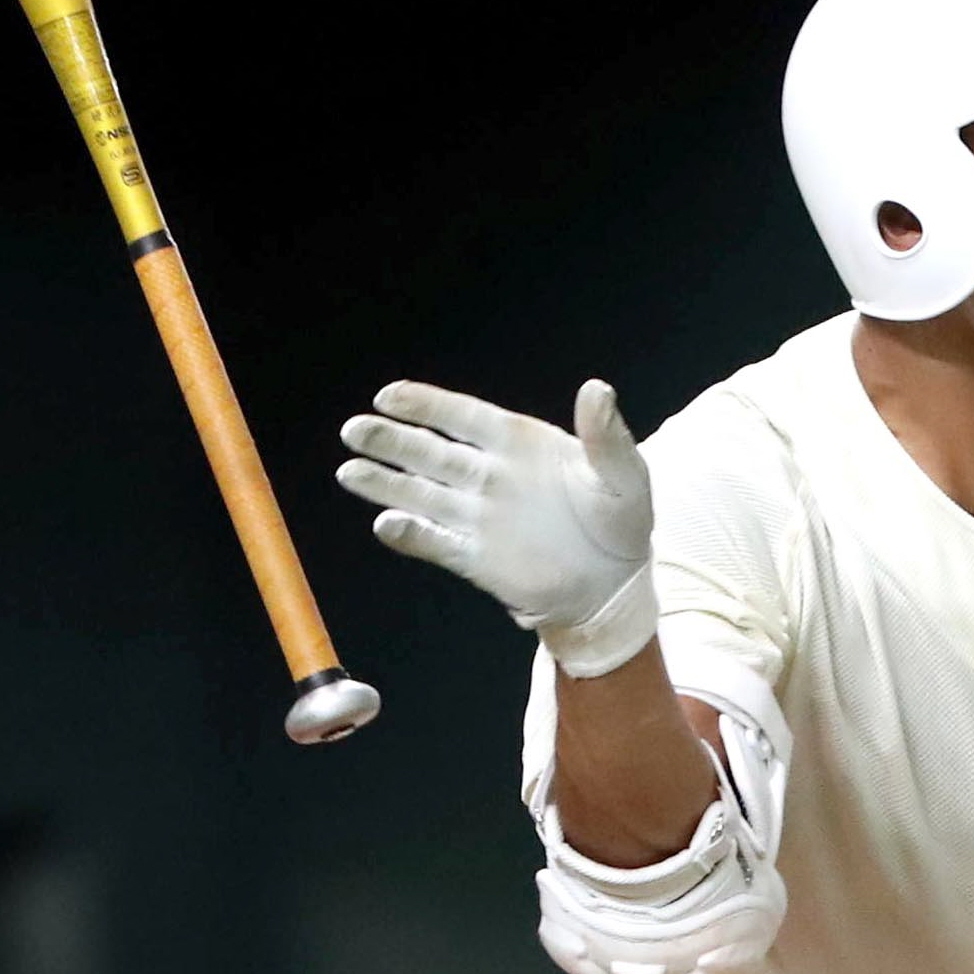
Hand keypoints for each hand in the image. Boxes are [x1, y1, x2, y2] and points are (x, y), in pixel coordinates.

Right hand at [337, 377, 656, 676]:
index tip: (388, 396)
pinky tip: (385, 524)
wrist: (616, 584)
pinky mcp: (476, 558)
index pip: (462, 416)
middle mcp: (488, 475)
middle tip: (354, 430)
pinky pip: (436, 542)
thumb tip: (597, 389)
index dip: (426, 405)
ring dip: (385, 484)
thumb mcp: (623, 473)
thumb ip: (605, 435)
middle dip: (391, 440)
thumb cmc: (622, 520)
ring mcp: (478, 517)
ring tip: (349, 471)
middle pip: (429, 453)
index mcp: (518, 443)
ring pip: (421, 495)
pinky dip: (411, 535)